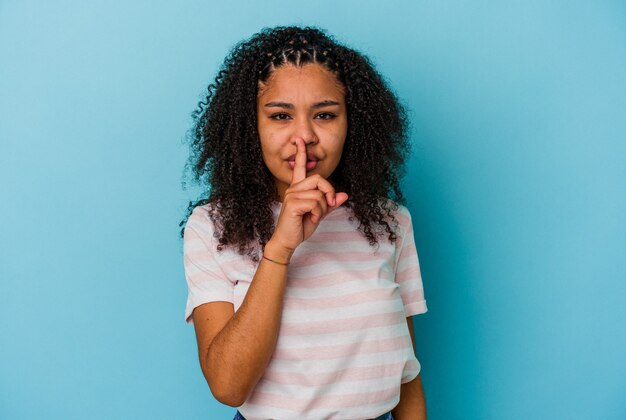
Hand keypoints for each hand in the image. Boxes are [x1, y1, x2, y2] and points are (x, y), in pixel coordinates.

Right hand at [268, 138, 348, 257]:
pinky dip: (319, 213)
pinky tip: (312, 219)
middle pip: (319, 178)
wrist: (287, 241)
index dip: (301, 153)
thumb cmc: (299, 227)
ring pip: (319, 193)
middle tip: (331, 205)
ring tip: (315, 216)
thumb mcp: (319, 214)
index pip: (299, 166)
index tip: (300, 140)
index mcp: (298, 188)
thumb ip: (330, 204)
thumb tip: (345, 195)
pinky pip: (315, 202)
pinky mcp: (293, 204)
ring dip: (323, 207)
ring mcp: (292, 195)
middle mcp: (293, 188)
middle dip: (329, 192)